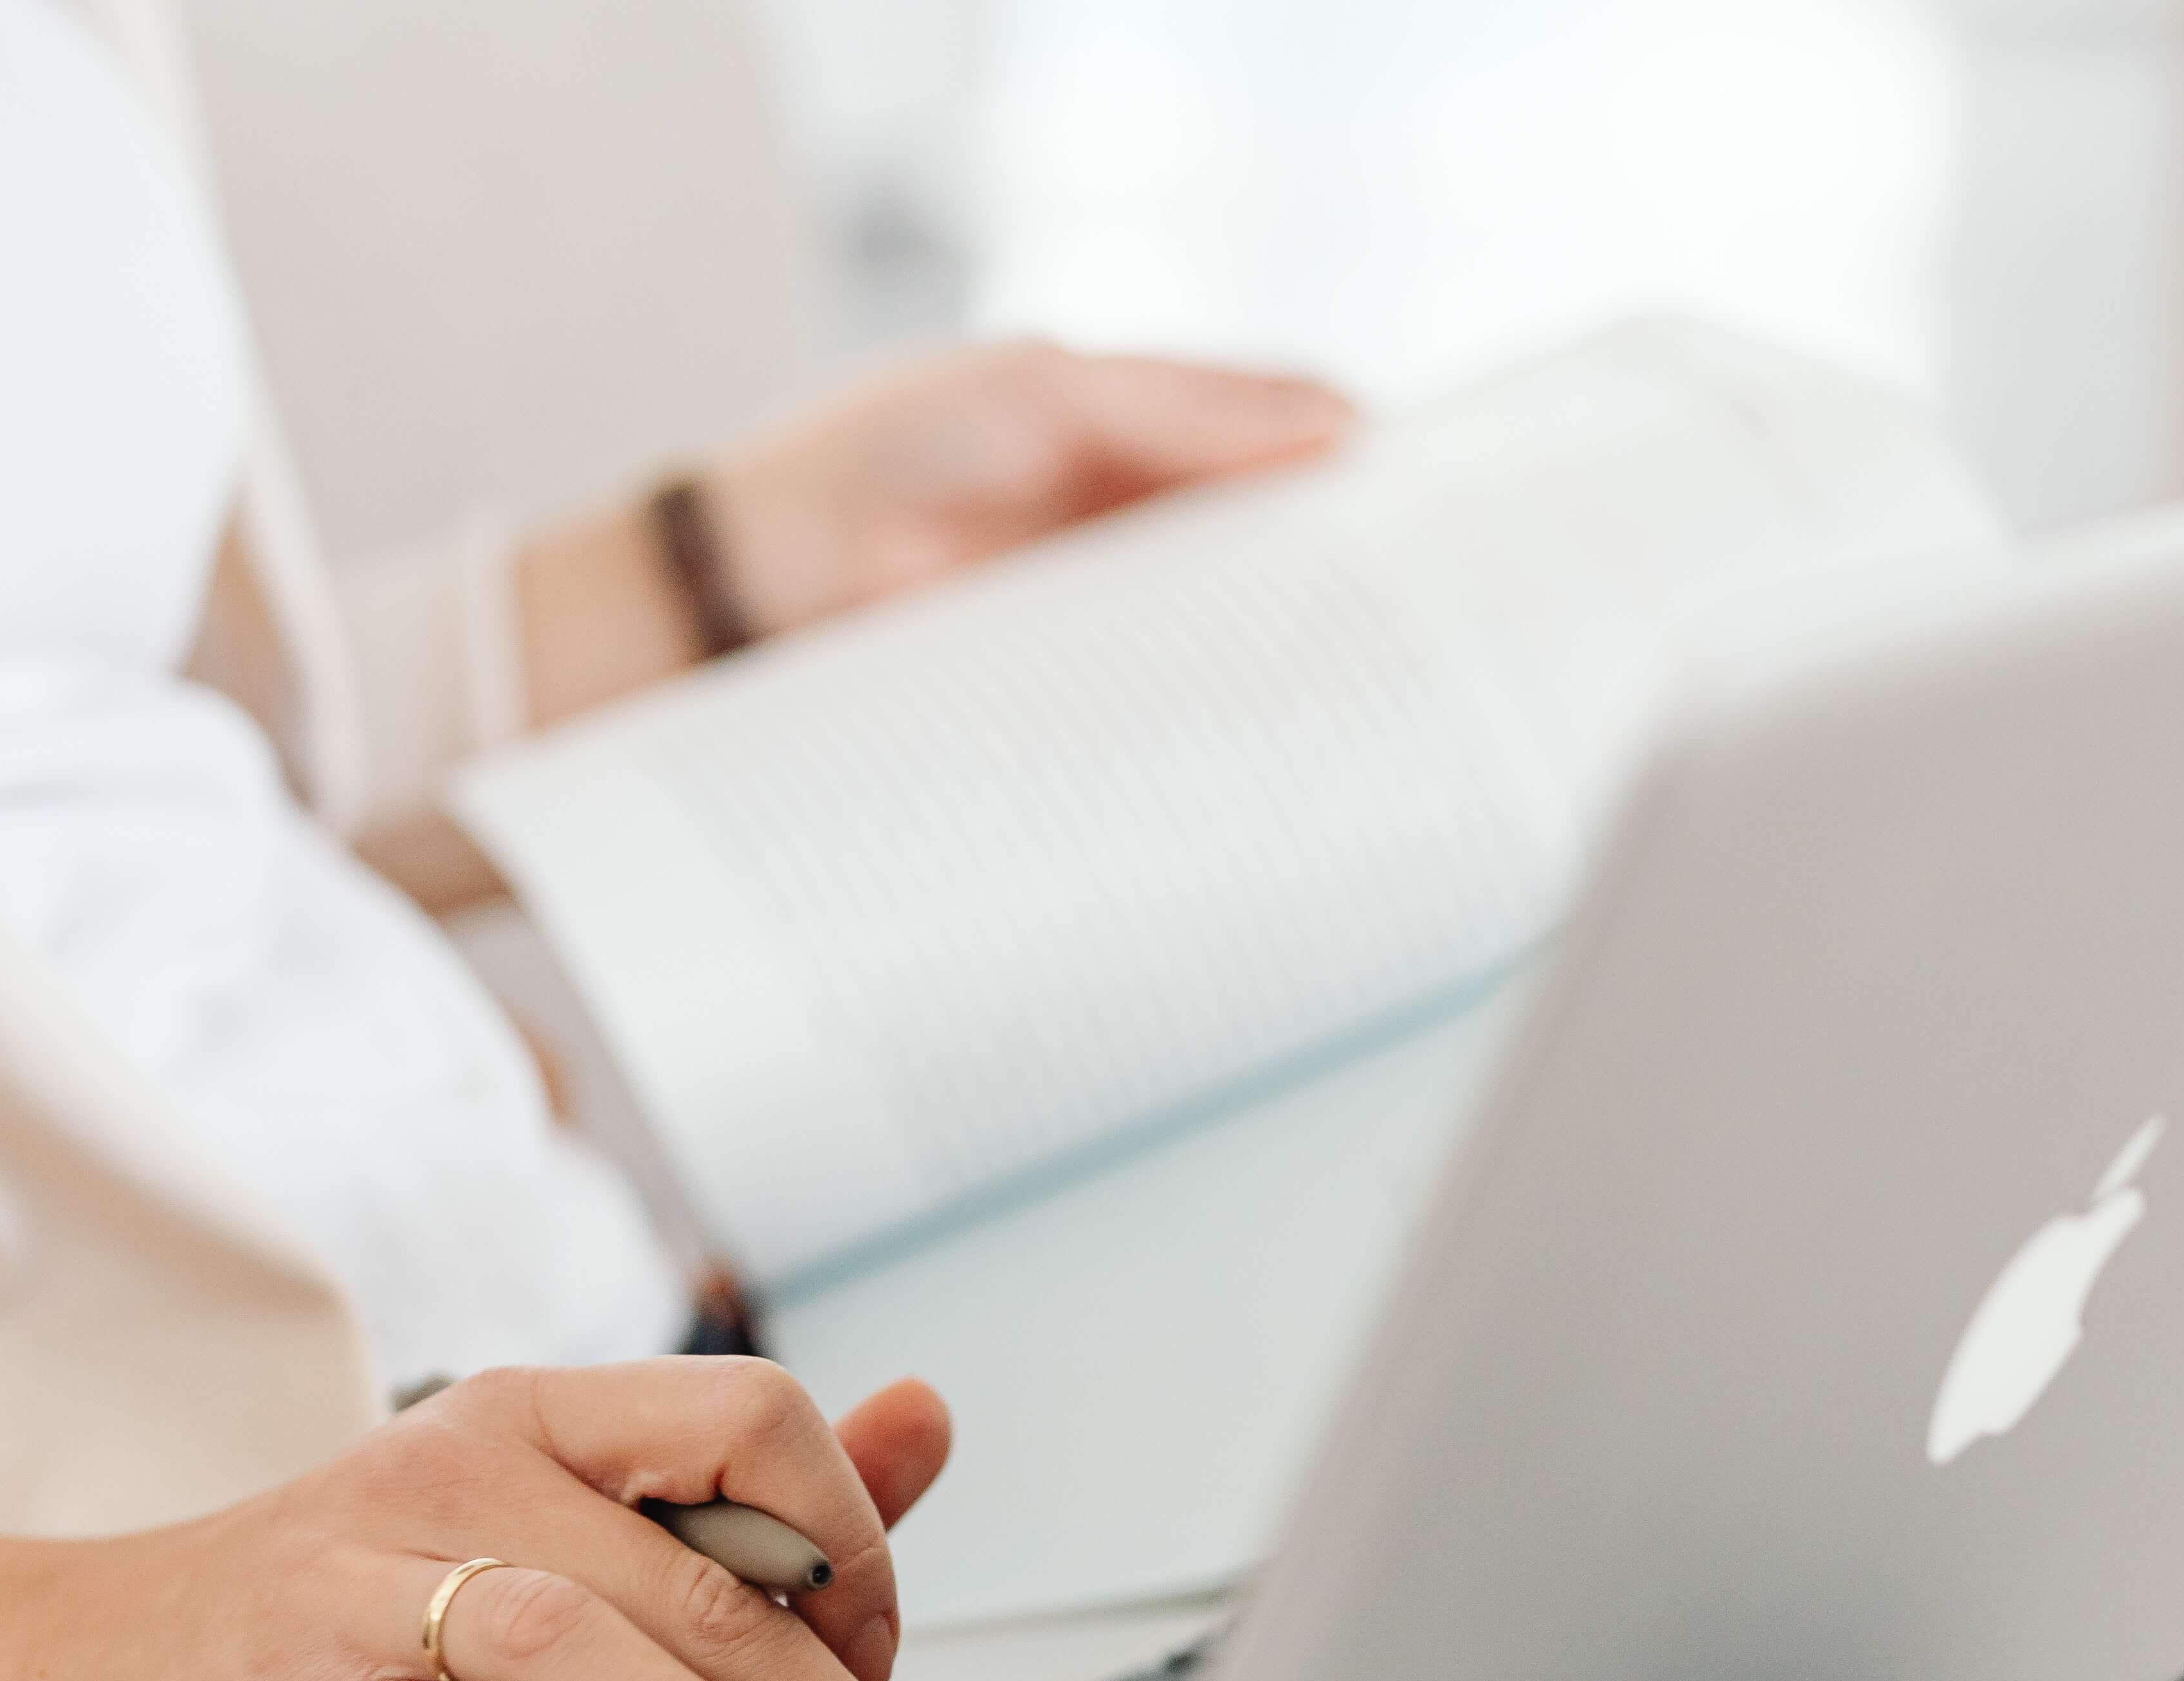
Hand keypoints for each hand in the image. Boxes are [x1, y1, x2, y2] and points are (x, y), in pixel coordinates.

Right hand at [0, 1363, 1033, 1680]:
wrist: (99, 1659)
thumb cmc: (368, 1602)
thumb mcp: (567, 1525)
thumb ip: (752, 1492)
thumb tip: (929, 1416)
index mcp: (547, 1416)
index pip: (755, 1423)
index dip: (853, 1543)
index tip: (878, 1670)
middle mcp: (455, 1473)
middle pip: (697, 1580)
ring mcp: (352, 1591)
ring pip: (567, 1644)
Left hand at [510, 341, 1355, 730]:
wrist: (735, 589)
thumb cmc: (870, 459)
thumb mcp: (1040, 397)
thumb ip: (1190, 406)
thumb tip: (1348, 422)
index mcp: (1142, 447)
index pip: (1296, 462)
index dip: (1372, 495)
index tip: (1448, 534)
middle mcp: (1132, 546)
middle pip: (1280, 577)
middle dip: (1353, 611)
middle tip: (1439, 650)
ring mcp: (1101, 639)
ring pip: (1232, 666)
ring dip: (1293, 693)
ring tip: (1380, 726)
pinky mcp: (1064, 724)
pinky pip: (1164, 739)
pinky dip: (1215, 757)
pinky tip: (1266, 779)